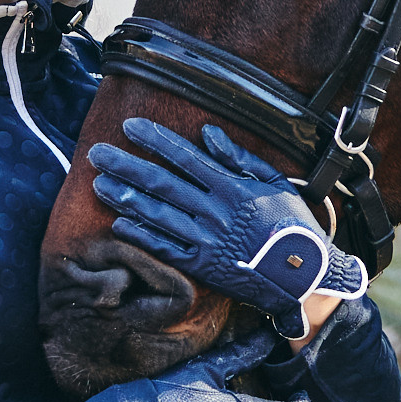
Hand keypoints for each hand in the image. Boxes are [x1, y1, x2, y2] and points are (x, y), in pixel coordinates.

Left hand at [88, 119, 368, 339]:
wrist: (303, 275)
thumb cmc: (291, 223)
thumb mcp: (274, 182)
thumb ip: (239, 157)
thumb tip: (207, 134)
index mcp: (232, 187)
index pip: (185, 157)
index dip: (155, 140)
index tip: (129, 126)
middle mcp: (215, 212)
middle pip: (162, 184)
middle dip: (127, 166)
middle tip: (97, 154)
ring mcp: (206, 241)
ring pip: (158, 216)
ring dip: (125, 199)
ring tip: (99, 184)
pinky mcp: (202, 267)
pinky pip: (166, 249)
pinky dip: (141, 237)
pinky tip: (119, 225)